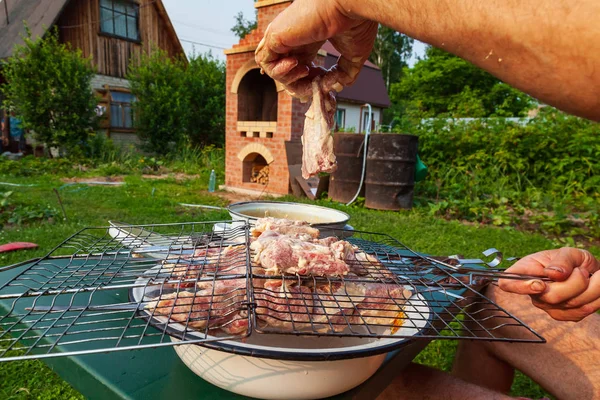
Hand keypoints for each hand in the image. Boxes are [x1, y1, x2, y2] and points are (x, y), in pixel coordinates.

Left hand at [254, 0, 377, 99]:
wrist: (350, 6)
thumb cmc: (355, 24)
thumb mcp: (353, 56)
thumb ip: (345, 73)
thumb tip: (339, 86)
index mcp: (310, 41)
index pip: (300, 68)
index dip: (310, 84)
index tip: (325, 85)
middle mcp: (295, 39)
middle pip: (287, 73)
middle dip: (302, 87)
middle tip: (317, 86)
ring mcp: (284, 37)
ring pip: (274, 69)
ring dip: (290, 80)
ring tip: (307, 71)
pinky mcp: (275, 36)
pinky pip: (265, 61)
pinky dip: (278, 71)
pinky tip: (296, 64)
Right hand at [498, 247, 599, 320]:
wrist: (590, 272)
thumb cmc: (574, 260)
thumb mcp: (569, 252)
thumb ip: (562, 260)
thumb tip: (554, 273)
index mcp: (526, 271)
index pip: (507, 283)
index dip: (519, 287)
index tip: (540, 284)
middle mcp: (533, 292)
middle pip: (549, 297)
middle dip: (574, 283)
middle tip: (583, 271)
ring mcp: (547, 306)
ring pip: (569, 305)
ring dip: (590, 289)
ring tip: (592, 276)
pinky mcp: (563, 316)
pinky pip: (581, 311)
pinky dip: (594, 299)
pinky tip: (593, 289)